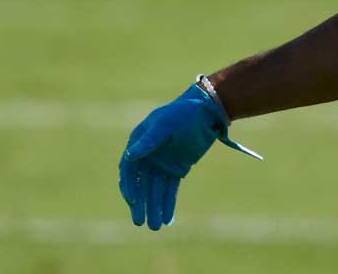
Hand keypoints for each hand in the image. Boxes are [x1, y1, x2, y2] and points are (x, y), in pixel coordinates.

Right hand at [118, 82, 261, 229]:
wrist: (208, 110)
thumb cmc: (183, 112)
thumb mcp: (166, 124)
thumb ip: (150, 140)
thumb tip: (130, 155)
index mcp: (139, 142)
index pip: (129, 169)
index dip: (130, 186)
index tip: (133, 201)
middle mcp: (148, 155)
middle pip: (141, 184)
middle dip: (141, 204)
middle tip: (140, 222)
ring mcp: (162, 163)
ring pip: (156, 190)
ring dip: (154, 207)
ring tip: (155, 227)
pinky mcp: (177, 168)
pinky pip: (170, 189)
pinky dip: (168, 203)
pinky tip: (167, 218)